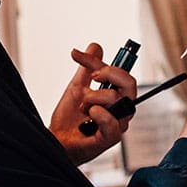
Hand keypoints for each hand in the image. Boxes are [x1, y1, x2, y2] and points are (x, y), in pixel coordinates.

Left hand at [48, 43, 138, 164]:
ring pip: (116, 99)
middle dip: (109, 73)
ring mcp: (117, 125)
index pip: (119, 74)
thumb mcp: (77, 88)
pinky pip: (112, 122)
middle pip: (130, 83)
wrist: (56, 140)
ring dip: (94, 98)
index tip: (77, 55)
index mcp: (117, 98)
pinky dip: (98, 113)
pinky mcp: (110, 138)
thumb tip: (95, 46)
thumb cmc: (69, 119)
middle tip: (91, 76)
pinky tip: (88, 114)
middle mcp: (121, 110)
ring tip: (83, 107)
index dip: (98, 62)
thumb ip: (87, 68)